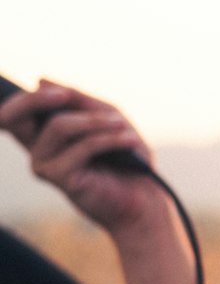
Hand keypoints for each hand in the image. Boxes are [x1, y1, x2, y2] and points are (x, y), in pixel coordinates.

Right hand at [0, 79, 162, 232]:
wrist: (142, 202)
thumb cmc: (125, 160)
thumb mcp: (106, 117)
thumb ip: (77, 100)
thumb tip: (39, 81)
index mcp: (43, 135)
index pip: (11, 114)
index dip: (23, 99)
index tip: (58, 91)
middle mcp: (36, 150)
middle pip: (12, 117)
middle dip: (37, 99)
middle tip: (67, 95)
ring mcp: (43, 165)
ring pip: (59, 126)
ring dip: (96, 121)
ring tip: (122, 127)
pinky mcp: (58, 178)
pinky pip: (82, 146)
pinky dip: (109, 139)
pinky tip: (128, 140)